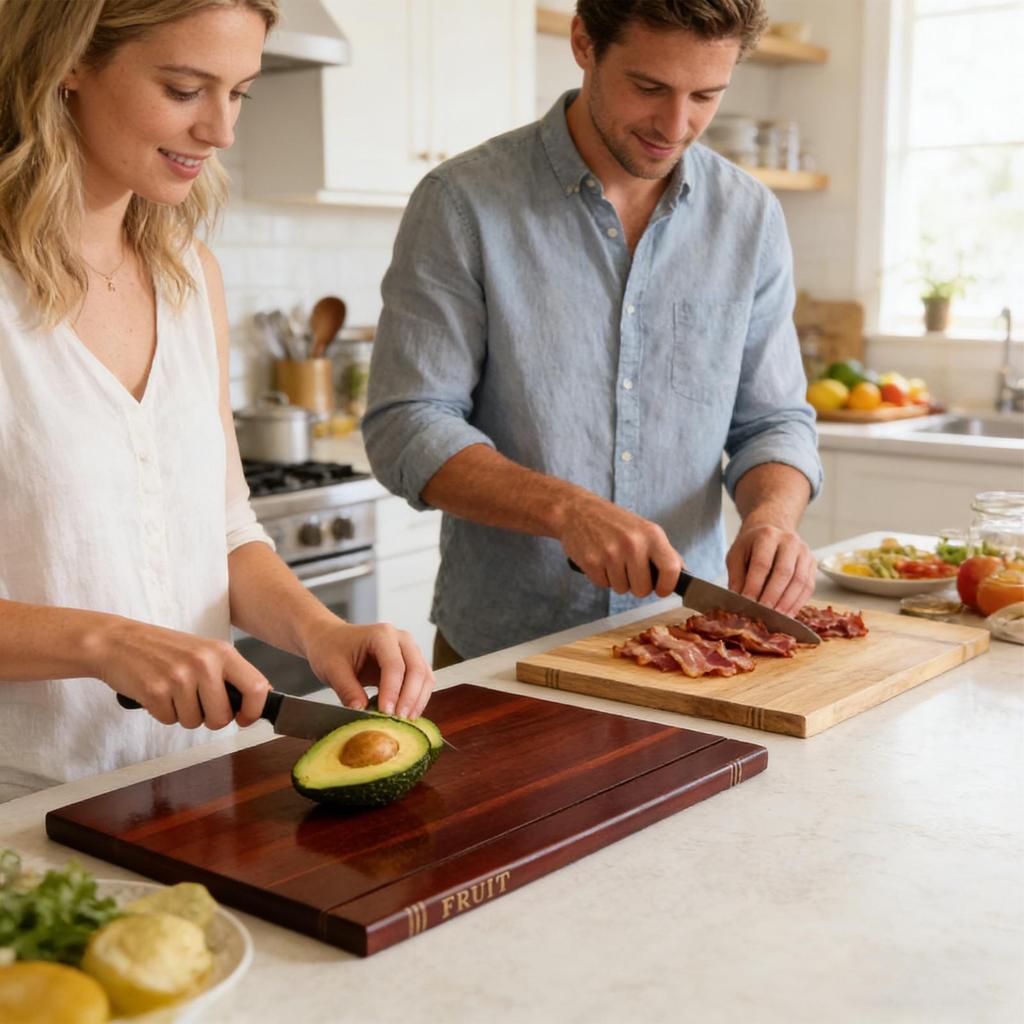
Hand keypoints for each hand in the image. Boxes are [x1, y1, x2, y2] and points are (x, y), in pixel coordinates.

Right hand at [89, 617, 269, 728]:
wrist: (117, 641)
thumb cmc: (163, 649)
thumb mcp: (204, 651)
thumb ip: (230, 673)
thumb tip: (259, 698)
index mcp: (221, 652)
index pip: (257, 687)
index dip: (254, 711)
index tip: (244, 718)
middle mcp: (204, 663)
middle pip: (222, 716)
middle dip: (211, 719)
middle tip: (197, 704)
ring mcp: (179, 677)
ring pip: (194, 722)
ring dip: (183, 714)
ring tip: (173, 692)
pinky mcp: (155, 692)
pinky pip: (170, 720)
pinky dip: (163, 713)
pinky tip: (157, 692)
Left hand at [303, 619, 433, 719]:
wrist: (331, 640)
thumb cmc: (332, 650)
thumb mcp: (333, 669)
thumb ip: (347, 690)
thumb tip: (361, 712)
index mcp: (381, 634)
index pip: (394, 664)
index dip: (392, 690)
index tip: (386, 712)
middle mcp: (401, 639)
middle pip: (416, 669)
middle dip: (410, 697)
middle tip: (400, 720)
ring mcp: (409, 650)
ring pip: (425, 676)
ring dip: (418, 699)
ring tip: (406, 721)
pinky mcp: (411, 663)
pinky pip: (423, 681)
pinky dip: (418, 698)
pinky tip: (408, 715)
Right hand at [559, 492, 682, 597]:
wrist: (577, 511)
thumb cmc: (614, 522)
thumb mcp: (644, 529)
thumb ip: (662, 552)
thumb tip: (681, 575)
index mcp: (651, 535)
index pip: (671, 569)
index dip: (667, 586)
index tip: (661, 589)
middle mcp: (633, 544)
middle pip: (643, 589)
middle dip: (637, 586)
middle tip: (629, 570)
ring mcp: (611, 553)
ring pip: (622, 589)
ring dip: (617, 580)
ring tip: (612, 560)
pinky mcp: (592, 562)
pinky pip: (603, 585)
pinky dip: (602, 577)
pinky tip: (599, 559)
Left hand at [726, 521, 815, 615]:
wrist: (771, 530)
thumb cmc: (751, 546)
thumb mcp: (736, 555)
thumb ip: (736, 576)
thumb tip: (739, 601)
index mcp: (767, 536)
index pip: (762, 563)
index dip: (755, 585)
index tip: (747, 602)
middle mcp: (789, 541)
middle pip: (784, 572)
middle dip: (773, 596)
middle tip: (763, 613)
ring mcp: (804, 552)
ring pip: (800, 581)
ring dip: (787, 603)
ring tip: (776, 618)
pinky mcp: (812, 564)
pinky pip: (809, 587)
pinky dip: (798, 603)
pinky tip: (788, 614)